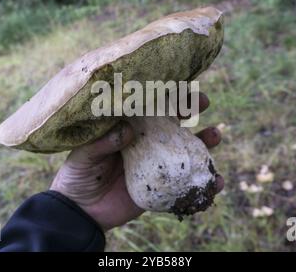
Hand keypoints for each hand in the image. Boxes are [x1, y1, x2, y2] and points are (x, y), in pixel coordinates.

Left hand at [50, 93, 223, 230]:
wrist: (81, 212)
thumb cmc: (78, 175)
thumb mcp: (82, 155)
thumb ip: (101, 143)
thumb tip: (127, 130)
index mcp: (128, 128)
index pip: (150, 105)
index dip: (165, 93)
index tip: (179, 83)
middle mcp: (146, 142)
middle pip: (174, 121)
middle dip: (190, 107)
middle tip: (202, 101)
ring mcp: (157, 164)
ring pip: (187, 149)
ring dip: (206, 141)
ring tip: (216, 135)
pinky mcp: (163, 188)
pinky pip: (187, 184)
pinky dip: (205, 183)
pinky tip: (216, 182)